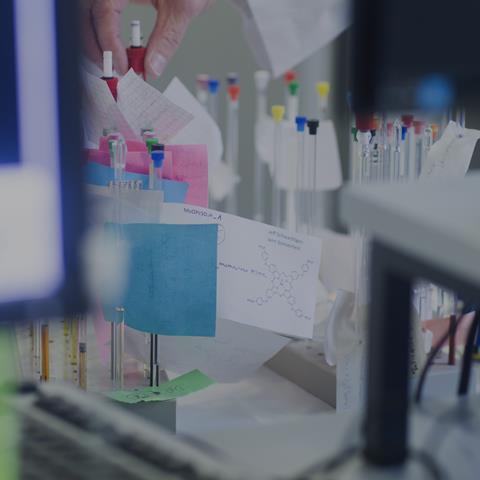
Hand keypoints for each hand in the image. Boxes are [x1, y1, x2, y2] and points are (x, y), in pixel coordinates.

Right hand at [81, 0, 213, 76]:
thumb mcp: (182, 8)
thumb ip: (167, 39)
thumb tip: (152, 68)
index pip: (104, 11)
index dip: (110, 43)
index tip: (123, 67)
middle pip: (87, 14)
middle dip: (96, 47)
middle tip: (114, 72)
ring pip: (89, 16)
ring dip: (98, 44)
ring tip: (117, 66)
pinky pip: (101, 15)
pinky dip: (105, 36)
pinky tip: (119, 52)